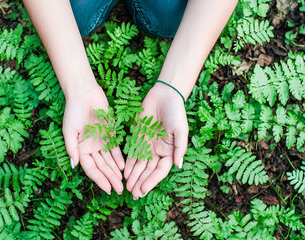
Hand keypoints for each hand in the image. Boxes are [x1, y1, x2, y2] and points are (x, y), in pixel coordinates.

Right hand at [63, 85, 124, 194]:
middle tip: (120, 190)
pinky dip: (119, 158)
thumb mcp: (69, 131)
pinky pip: (116, 148)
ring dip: (115, 171)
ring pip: (110, 160)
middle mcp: (91, 148)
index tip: (108, 189)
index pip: (91, 169)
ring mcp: (101, 141)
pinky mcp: (110, 133)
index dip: (99, 180)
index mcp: (80, 149)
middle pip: (102, 167)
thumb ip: (72, 148)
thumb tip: (74, 166)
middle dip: (110, 179)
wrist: (84, 94)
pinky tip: (124, 167)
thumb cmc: (73, 111)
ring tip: (123, 183)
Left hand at [124, 83, 188, 198]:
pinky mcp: (138, 137)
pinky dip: (128, 163)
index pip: (160, 171)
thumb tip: (179, 165)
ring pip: (139, 165)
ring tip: (127, 187)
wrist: (164, 96)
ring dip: (134, 176)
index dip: (152, 181)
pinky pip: (132, 153)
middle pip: (148, 170)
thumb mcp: (181, 130)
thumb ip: (179, 147)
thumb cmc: (176, 112)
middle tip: (133, 194)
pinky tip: (124, 173)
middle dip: (141, 182)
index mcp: (169, 151)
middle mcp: (158, 151)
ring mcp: (147, 145)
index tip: (143, 190)